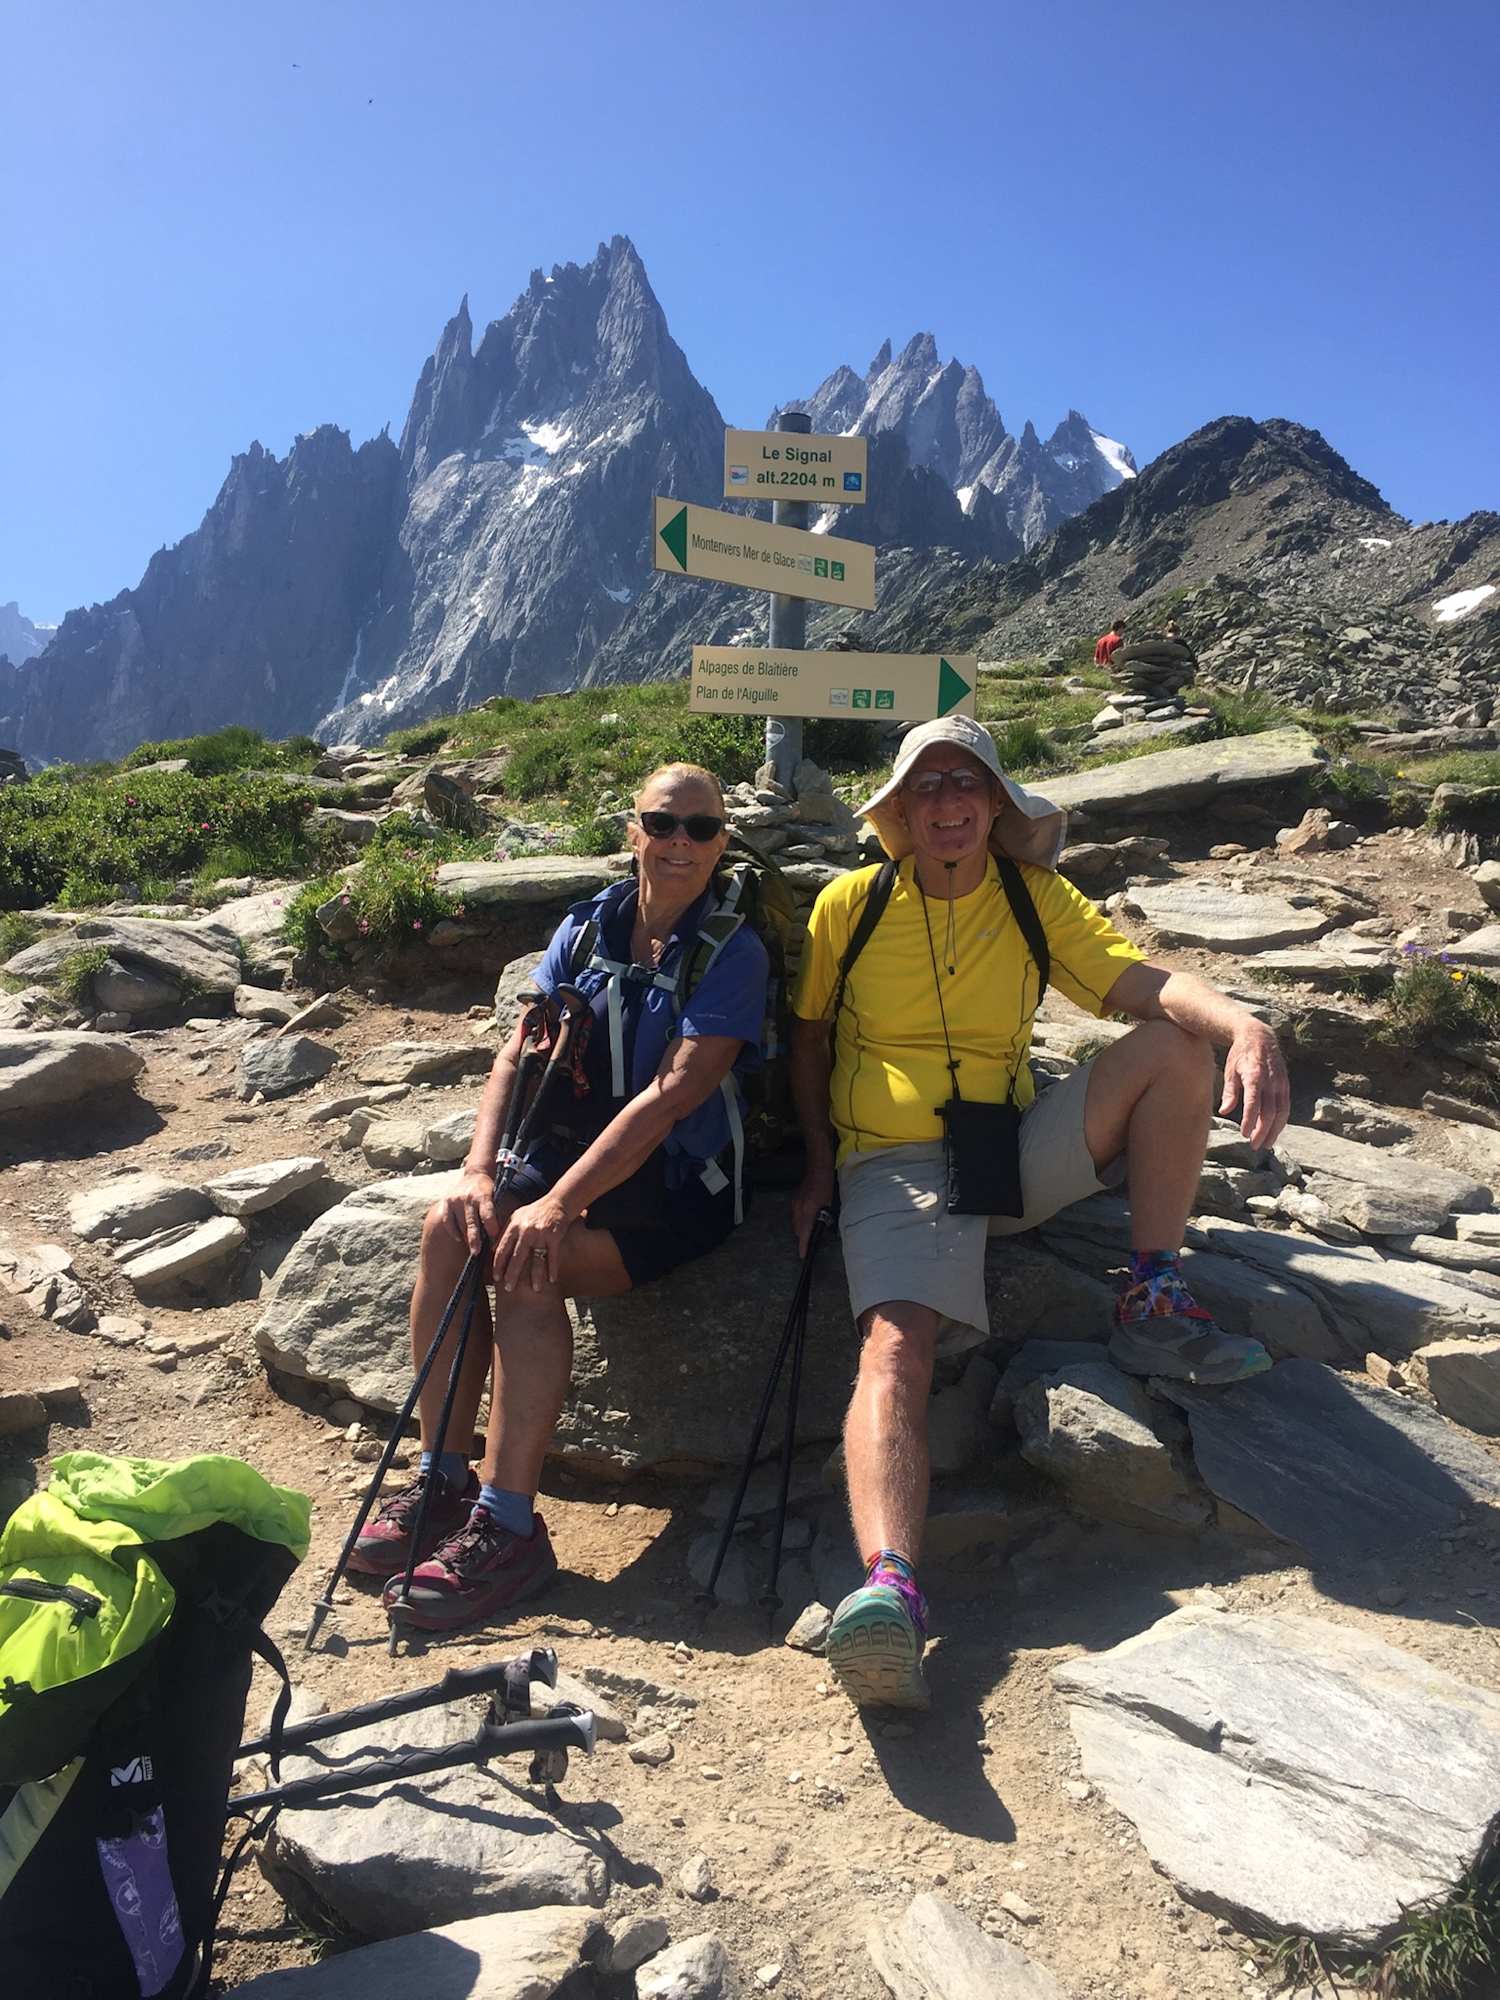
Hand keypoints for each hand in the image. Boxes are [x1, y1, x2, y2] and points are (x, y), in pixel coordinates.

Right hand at [441, 1167, 499, 1254]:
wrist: (474, 1173)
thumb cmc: (488, 1190)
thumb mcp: (495, 1196)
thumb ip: (495, 1212)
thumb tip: (497, 1236)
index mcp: (483, 1194)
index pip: (487, 1212)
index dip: (490, 1226)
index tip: (493, 1238)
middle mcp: (468, 1197)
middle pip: (471, 1222)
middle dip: (475, 1239)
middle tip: (477, 1253)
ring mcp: (455, 1200)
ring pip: (460, 1223)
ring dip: (466, 1237)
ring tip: (472, 1249)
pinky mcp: (446, 1202)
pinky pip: (448, 1221)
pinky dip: (453, 1231)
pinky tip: (459, 1238)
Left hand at [495, 1193, 571, 1292]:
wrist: (556, 1202)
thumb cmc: (534, 1212)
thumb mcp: (516, 1218)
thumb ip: (504, 1233)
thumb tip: (492, 1251)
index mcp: (513, 1227)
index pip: (502, 1249)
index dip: (498, 1265)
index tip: (496, 1278)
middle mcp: (525, 1231)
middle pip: (517, 1257)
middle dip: (512, 1274)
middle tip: (509, 1288)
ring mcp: (540, 1234)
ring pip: (536, 1259)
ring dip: (536, 1276)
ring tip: (535, 1289)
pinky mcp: (554, 1236)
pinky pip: (553, 1256)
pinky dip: (552, 1269)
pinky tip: (552, 1279)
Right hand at [792, 1161, 835, 1258]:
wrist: (817, 1169)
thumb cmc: (826, 1186)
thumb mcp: (828, 1204)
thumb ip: (822, 1218)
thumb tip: (821, 1228)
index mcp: (808, 1210)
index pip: (804, 1233)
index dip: (803, 1245)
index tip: (803, 1255)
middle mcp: (799, 1209)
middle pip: (798, 1230)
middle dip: (804, 1237)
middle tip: (810, 1242)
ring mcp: (795, 1205)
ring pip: (796, 1224)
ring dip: (802, 1228)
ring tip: (811, 1228)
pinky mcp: (794, 1201)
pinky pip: (796, 1216)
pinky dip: (801, 1220)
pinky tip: (808, 1217)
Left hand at [1220, 1021, 1290, 1149]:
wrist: (1259, 1036)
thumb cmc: (1240, 1055)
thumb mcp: (1230, 1070)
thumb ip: (1230, 1092)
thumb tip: (1224, 1111)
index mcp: (1254, 1075)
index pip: (1254, 1102)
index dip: (1250, 1119)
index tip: (1244, 1134)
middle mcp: (1270, 1080)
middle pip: (1270, 1111)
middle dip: (1263, 1131)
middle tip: (1254, 1145)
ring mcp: (1280, 1083)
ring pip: (1281, 1112)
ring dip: (1274, 1130)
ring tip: (1265, 1143)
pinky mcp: (1286, 1085)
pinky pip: (1285, 1106)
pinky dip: (1281, 1121)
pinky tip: (1273, 1131)